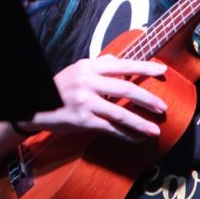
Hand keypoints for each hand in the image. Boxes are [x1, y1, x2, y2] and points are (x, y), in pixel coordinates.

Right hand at [27, 55, 167, 141]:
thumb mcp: (76, 69)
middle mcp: (88, 82)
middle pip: (126, 89)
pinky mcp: (83, 121)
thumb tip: (118, 60)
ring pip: (120, 113)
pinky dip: (126, 134)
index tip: (162, 70)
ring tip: (155, 129)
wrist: (36, 105)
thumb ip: (98, 65)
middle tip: (163, 106)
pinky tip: (137, 138)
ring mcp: (86, 102)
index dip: (144, 68)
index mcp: (89, 66)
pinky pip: (110, 129)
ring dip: (141, 122)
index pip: (123, 65)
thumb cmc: (59, 87)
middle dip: (148, 99)